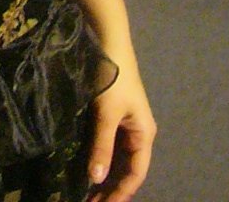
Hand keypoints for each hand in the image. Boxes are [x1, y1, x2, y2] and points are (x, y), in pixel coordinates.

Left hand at [86, 65, 155, 200]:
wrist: (108, 42)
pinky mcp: (111, 115)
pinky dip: (99, 158)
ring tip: (86, 193)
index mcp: (143, 134)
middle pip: (126, 169)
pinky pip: (107, 144)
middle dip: (111, 188)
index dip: (121, 193)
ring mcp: (124, 124)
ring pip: (116, 158)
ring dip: (104, 175)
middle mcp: (137, 132)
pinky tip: (85, 168)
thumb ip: (102, 146)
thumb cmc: (113, 78)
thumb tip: (96, 180)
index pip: (136, 173)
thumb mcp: (106, 114)